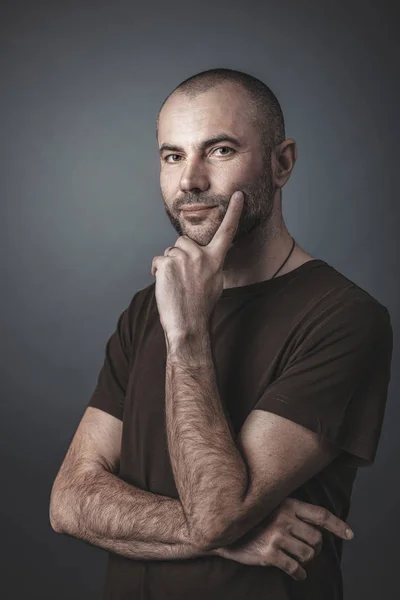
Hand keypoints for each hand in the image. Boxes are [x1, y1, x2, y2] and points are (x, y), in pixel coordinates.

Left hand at [151, 191, 243, 337]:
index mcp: (216, 260)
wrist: (188, 324)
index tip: (238, 195)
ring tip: (176, 285)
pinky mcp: (167, 264)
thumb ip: (210, 264)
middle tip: (184, 279)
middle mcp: (201, 256)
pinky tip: (166, 287)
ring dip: (169, 266)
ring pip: (170, 253)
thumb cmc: (200, 306)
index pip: (227, 232)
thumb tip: (203, 255)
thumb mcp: (214, 282)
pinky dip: (159, 272)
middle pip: (183, 242)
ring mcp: (184, 259)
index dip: (234, 212)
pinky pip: (159, 261)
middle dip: (180, 256)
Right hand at [212, 497, 353, 580]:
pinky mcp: (270, 554)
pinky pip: (295, 568)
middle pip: (317, 538)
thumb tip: (317, 524)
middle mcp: (284, 519)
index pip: (320, 515)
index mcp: (288, 504)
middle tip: (309, 548)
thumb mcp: (272, 505)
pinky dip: (300, 573)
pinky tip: (298, 573)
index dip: (338, 525)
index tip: (350, 534)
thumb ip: (292, 511)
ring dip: (307, 559)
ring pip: (308, 554)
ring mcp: (277, 536)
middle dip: (316, 546)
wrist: (225, 528)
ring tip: (299, 558)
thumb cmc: (253, 517)